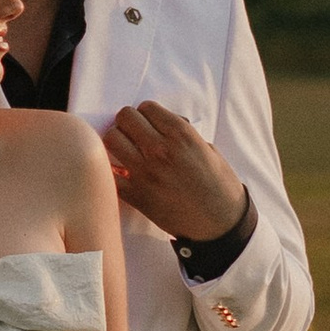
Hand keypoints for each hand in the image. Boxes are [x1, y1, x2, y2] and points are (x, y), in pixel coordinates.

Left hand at [100, 100, 247, 246]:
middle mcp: (160, 149)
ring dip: (118, 141)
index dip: (147, 114)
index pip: (146, 107)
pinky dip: (112, 170)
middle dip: (129, 123)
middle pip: (124, 117)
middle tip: (135, 134)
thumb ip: (182, 134)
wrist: (219, 223)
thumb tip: (161, 126)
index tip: (150, 123)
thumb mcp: (207, 149)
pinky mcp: (136, 194)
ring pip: (111, 139)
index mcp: (181, 135)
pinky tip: (121, 172)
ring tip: (127, 150)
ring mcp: (145, 172)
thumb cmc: (218, 185)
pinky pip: (110, 173)